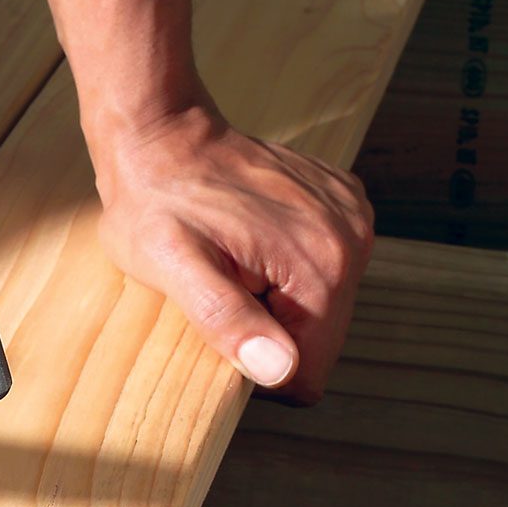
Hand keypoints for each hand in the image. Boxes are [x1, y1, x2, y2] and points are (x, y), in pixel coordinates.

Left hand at [93, 105, 372, 402]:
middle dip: (269, 328)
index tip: (224, 324)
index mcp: (320, 265)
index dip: (260, 365)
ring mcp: (351, 216)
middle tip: (224, 283)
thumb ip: (226, 320)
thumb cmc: (156, 202)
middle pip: (319, 338)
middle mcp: (351, 240)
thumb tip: (278, 369)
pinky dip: (287, 264)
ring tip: (235, 259)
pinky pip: (324, 265)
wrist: (163, 135)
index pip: (308, 371)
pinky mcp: (342, 202)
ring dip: (277, 298)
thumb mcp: (172, 268)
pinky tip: (252, 238)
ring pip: (323, 305)